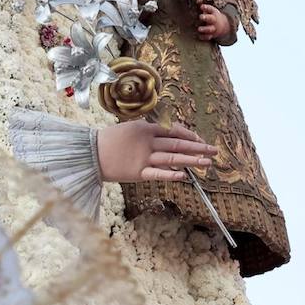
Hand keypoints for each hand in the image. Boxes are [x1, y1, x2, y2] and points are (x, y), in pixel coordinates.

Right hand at [97, 119, 216, 182]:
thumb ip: (149, 131)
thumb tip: (168, 135)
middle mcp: (147, 142)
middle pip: (178, 144)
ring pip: (173, 159)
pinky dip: (171, 175)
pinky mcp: (138, 173)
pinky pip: (158, 174)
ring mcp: (143, 158)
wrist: (90, 153)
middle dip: (198, 147)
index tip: (200, 140)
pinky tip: (185, 176)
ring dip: (192, 160)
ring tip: (207, 163)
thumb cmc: (109, 140)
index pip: (173, 131)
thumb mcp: (130, 128)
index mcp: (146, 128)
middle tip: (213, 150)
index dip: (189, 135)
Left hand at [197, 4, 230, 40]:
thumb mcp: (210, 10)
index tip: (201, 6)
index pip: (211, 9)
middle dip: (206, 18)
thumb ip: (204, 7)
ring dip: (204, 29)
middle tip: (200, 17)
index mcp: (213, 13)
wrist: (223, 26)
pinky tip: (199, 36)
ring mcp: (213, 28)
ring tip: (199, 29)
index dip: (206, 8)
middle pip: (211, 19)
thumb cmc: (212, 16)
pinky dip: (204, 37)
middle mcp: (214, 20)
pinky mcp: (212, 34)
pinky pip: (208, 37)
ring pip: (210, 29)